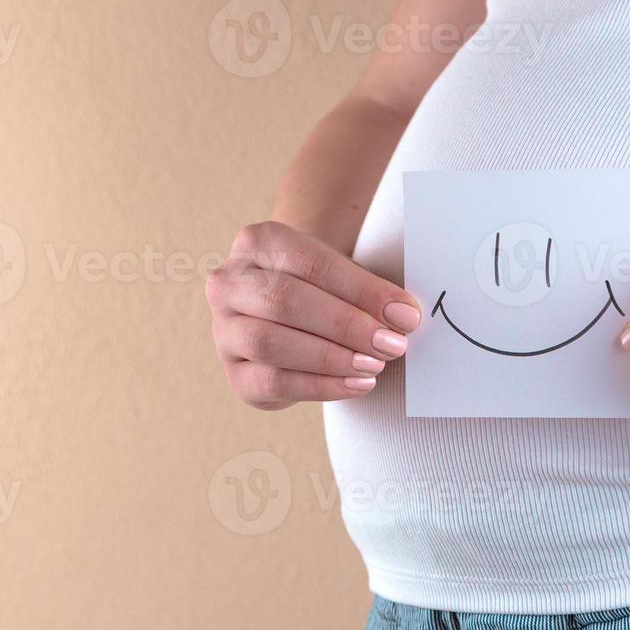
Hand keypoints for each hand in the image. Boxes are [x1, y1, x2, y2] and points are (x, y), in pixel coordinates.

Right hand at [206, 221, 421, 409]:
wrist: (290, 309)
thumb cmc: (322, 287)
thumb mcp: (342, 274)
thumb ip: (368, 291)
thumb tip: (405, 317)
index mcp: (257, 243)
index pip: (310, 263)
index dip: (360, 290)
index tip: (405, 315)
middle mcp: (228, 283)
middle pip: (283, 301)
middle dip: (345, 325)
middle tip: (392, 344)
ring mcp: (224, 330)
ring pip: (269, 343)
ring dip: (330, 357)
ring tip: (374, 366)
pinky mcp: (235, 373)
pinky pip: (272, 382)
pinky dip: (320, 386)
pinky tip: (356, 385)